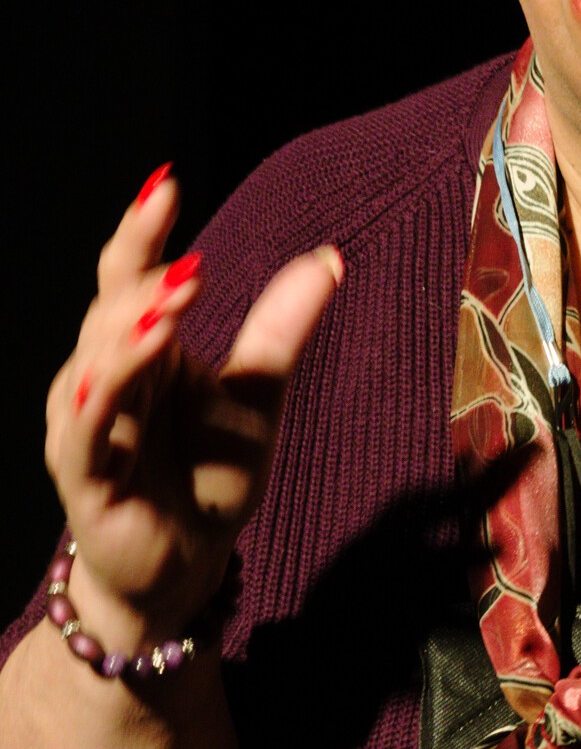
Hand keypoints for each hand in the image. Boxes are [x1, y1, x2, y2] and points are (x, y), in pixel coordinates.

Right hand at [43, 167, 343, 642]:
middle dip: (148, 281)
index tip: (166, 183)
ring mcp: (85, 423)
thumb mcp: (258, 397)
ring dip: (132, 327)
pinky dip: (109, 387)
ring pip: (95, 359)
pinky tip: (134, 358)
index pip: (129, 275)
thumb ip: (281, 330)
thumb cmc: (209, 477)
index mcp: (139, 348)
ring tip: (174, 299)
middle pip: (110, 308)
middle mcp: (100, 376)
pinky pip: (88, 422)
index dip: (141, 231)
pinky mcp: (82, 473)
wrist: (186, 566)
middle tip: (195, 265)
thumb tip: (329, 257)